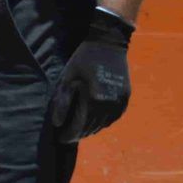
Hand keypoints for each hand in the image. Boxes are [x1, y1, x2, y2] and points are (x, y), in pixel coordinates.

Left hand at [51, 8, 135, 141]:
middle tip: (67, 134)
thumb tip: (57, 123)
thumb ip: (62, 102)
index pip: (79, 126)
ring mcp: (120, 102)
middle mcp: (109, 105)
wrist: (109, 44)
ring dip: (91, 129)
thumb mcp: (68, 78)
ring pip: (103, 124)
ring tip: (79, 129)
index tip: (60, 138)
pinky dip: (103, 122)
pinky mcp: (125, 98)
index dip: (69, 134)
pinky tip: (95, 121)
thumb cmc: (83, 59)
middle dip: (78, 133)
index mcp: (94, 100)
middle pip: (92, 128)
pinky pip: (114, 117)